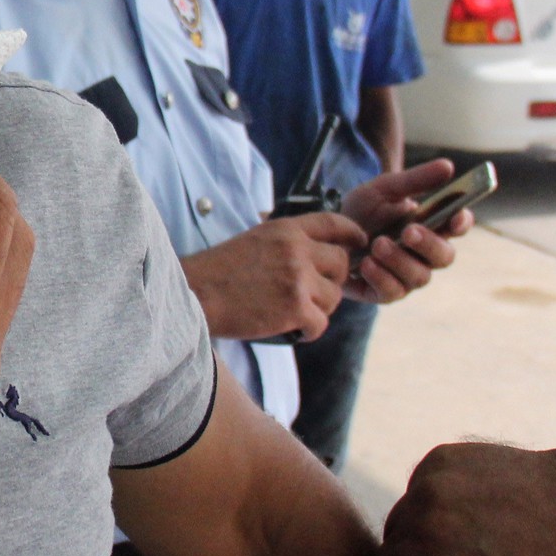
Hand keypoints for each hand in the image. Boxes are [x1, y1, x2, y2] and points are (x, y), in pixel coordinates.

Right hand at [181, 211, 364, 342]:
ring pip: (334, 297)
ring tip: (296, 313)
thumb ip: (286, 241)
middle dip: (332, 280)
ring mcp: (298, 279)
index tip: (359, 243)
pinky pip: (321, 323)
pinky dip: (309, 331)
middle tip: (313, 293)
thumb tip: (312, 249)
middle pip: (341, 263)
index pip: (334, 224)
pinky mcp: (295, 309)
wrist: (196, 294)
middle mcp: (297, 250)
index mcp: (286, 230)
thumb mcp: (255, 239)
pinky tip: (294, 330)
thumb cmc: (219, 270)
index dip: (353, 234)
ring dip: (320, 308)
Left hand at [340, 159, 473, 303]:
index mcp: (431, 226)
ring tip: (378, 244)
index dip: (461, 223)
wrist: (327, 231)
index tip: (456, 217)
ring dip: (399, 260)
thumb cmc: (363, 210)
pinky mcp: (384, 293)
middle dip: (428, 244)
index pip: (457, 226)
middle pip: (443, 257)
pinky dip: (380, 277)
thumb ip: (415, 180)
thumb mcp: (385, 189)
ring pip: (419, 277)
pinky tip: (365, 263)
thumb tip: (448, 166)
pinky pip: (392, 292)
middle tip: (409, 232)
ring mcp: (406, 276)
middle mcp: (424, 255)